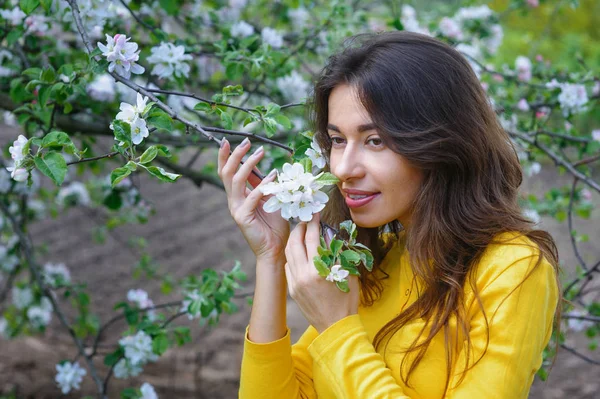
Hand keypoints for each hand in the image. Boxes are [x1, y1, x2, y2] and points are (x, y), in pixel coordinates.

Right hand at [217, 138, 289, 262]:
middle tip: (246, 141)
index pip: (226, 172)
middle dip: (235, 155)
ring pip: (236, 181)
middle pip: (227, 173)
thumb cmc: (274, 224)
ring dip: (248, 164)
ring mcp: (236, 209)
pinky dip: (262, 184)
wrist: (275, 249)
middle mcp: (233, 201)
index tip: (228, 140)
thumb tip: (264, 166)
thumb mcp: (269, 199)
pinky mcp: (243, 217)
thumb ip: (263, 184)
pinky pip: (252, 196)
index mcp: (237, 196)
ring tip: (260, 152)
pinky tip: (273, 175)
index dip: (225, 156)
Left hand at [284, 212, 359, 332]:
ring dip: (293, 240)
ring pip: (288, 254)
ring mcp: (295, 282)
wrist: (335, 325)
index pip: (312, 239)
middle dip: (299, 228)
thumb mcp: (347, 273)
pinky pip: (288, 266)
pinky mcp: (292, 289)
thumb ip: (338, 253)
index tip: (315, 214)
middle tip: (305, 221)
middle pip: (295, 243)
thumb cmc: (346, 300)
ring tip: (300, 233)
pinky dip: (291, 256)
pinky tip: (298, 252)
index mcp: (319, 269)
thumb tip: (330, 234)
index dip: (313, 223)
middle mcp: (304, 274)